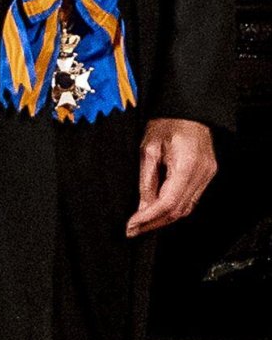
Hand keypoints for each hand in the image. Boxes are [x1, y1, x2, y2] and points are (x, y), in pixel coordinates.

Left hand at [126, 116, 216, 236]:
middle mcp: (201, 173)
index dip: (149, 218)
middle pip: (179, 211)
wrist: (187, 109)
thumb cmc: (167, 122)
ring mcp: (207, 175)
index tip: (132, 225)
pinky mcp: (207, 174)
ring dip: (164, 219)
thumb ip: (146, 181)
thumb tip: (142, 208)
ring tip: (143, 223)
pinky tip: (159, 210)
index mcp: (187, 165)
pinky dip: (175, 208)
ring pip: (186, 209)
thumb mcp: (148, 149)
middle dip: (154, 223)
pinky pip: (191, 199)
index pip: (168, 202)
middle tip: (133, 229)